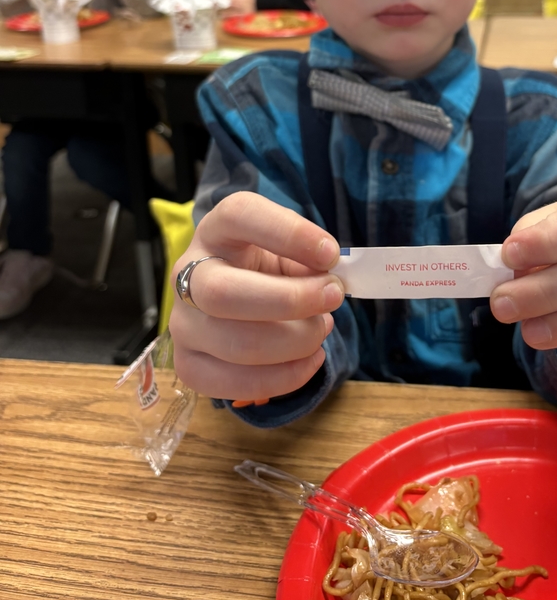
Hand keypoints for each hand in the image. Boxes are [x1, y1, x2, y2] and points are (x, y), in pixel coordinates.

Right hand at [169, 192, 344, 400]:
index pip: (239, 216)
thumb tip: (332, 284)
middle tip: (333, 297)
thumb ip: (311, 262)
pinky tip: (309, 360)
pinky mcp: (188, 364)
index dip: (289, 233)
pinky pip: (232, 384)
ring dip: (295, 342)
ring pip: (236, 344)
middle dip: (290, 300)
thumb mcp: (291, 251)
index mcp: (216, 230)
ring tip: (321, 329)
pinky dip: (283, 378)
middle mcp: (187, 273)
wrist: (240, 294)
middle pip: (222, 293)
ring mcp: (182, 323)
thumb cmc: (271, 268)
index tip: (330, 253)